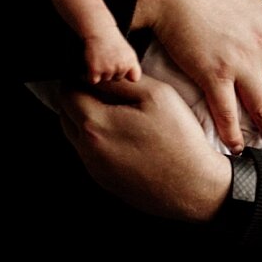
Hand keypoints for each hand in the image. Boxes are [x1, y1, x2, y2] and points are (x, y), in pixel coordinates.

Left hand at [56, 76, 231, 220]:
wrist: (194, 187)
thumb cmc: (180, 139)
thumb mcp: (157, 94)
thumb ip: (121, 80)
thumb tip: (100, 75)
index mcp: (95, 123)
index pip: (67, 91)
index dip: (81, 78)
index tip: (100, 76)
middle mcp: (87, 149)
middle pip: (66, 114)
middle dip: (81, 99)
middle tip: (110, 93)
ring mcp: (95, 168)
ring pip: (77, 136)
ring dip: (90, 121)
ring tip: (121, 116)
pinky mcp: (105, 181)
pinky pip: (91, 154)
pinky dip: (102, 142)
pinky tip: (129, 139)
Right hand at [84, 28, 141, 85]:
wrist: (99, 31)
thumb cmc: (112, 40)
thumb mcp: (128, 51)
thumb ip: (131, 65)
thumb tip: (132, 80)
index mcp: (131, 62)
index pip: (134, 78)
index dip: (128, 75)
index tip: (122, 68)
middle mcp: (121, 67)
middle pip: (117, 78)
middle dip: (112, 71)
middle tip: (107, 57)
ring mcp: (108, 69)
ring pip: (105, 79)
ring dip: (101, 72)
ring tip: (101, 58)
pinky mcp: (95, 70)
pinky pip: (93, 81)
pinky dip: (90, 75)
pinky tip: (92, 64)